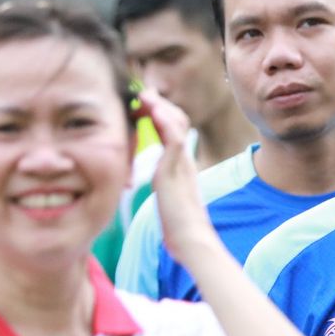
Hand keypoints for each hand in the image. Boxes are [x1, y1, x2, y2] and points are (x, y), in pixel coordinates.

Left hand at [141, 89, 218, 263]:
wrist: (192, 242)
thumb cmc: (180, 229)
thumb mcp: (168, 201)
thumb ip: (164, 188)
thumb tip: (156, 188)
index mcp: (181, 166)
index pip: (174, 130)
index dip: (160, 114)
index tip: (142, 106)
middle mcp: (184, 160)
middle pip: (178, 120)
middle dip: (160, 104)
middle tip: (142, 94)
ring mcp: (182, 164)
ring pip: (177, 124)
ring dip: (161, 106)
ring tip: (146, 95)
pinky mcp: (177, 171)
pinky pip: (175, 139)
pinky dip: (165, 122)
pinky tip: (154, 110)